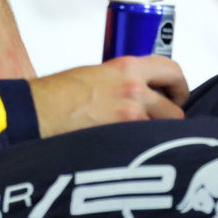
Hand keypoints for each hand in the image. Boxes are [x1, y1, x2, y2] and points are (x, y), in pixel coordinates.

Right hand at [28, 55, 188, 136]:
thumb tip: (140, 93)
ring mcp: (130, 117)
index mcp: (128, 68)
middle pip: (174, 108)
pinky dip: (142, 149)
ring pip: (162, 131)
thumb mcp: (98, 73)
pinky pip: (144, 146)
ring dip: (156, 135)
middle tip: (160, 122)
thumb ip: (124, 80)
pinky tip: (131, 150)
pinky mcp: (122, 139)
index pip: (172, 70)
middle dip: (170, 118)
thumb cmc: (59, 93)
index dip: (179, 85)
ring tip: (141, 138)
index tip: (177, 93)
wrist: (38, 110)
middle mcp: (135, 90)